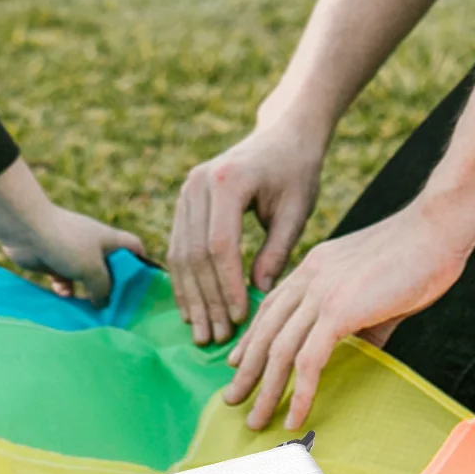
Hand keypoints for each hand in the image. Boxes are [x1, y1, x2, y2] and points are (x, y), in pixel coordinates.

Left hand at [0, 157, 146, 303]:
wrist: (26, 230)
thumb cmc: (66, 244)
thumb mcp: (93, 269)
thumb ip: (103, 288)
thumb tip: (102, 302)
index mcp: (108, 239)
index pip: (133, 247)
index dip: (141, 263)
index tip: (142, 285)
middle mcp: (92, 245)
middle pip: (109, 267)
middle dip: (110, 287)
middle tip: (113, 308)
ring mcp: (72, 253)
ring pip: (86, 276)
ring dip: (86, 292)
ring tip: (88, 310)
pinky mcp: (54, 261)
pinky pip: (65, 279)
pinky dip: (65, 289)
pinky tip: (63, 295)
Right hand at [167, 119, 324, 345]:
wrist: (282, 135)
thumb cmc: (297, 172)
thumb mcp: (296, 211)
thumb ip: (278, 251)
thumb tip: (258, 293)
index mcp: (228, 181)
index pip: (220, 244)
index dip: (227, 285)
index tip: (240, 317)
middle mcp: (198, 183)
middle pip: (194, 252)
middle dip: (206, 299)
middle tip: (217, 337)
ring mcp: (186, 190)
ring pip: (180, 252)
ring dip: (190, 296)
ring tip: (202, 331)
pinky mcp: (183, 199)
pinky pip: (177, 245)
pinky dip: (184, 279)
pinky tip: (192, 308)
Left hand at [222, 199, 474, 430]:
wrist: (436, 229)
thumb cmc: (418, 256)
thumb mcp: (377, 287)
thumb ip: (364, 318)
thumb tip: (364, 346)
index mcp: (313, 268)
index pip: (271, 307)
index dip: (252, 337)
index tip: (238, 362)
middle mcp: (308, 278)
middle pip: (265, 331)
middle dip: (246, 370)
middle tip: (231, 398)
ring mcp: (320, 294)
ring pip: (279, 350)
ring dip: (265, 389)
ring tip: (255, 419)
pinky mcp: (339, 311)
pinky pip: (309, 360)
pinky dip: (299, 392)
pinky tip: (294, 415)